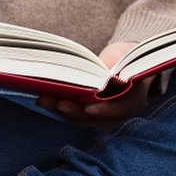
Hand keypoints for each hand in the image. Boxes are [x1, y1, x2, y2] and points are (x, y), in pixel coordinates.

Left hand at [36, 42, 154, 127]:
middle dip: (74, 111)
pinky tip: (44, 99)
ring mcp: (102, 117)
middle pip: (94, 118)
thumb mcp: (123, 59)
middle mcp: (117, 115)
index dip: (103, 110)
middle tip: (57, 103)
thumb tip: (106, 79)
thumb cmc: (126, 58)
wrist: (125, 62)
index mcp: (133, 102)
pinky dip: (59, 107)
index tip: (88, 108)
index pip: (118, 110)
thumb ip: (114, 69)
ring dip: (61, 110)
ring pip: (80, 118)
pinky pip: (73, 114)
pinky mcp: (89, 113)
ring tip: (43, 100)